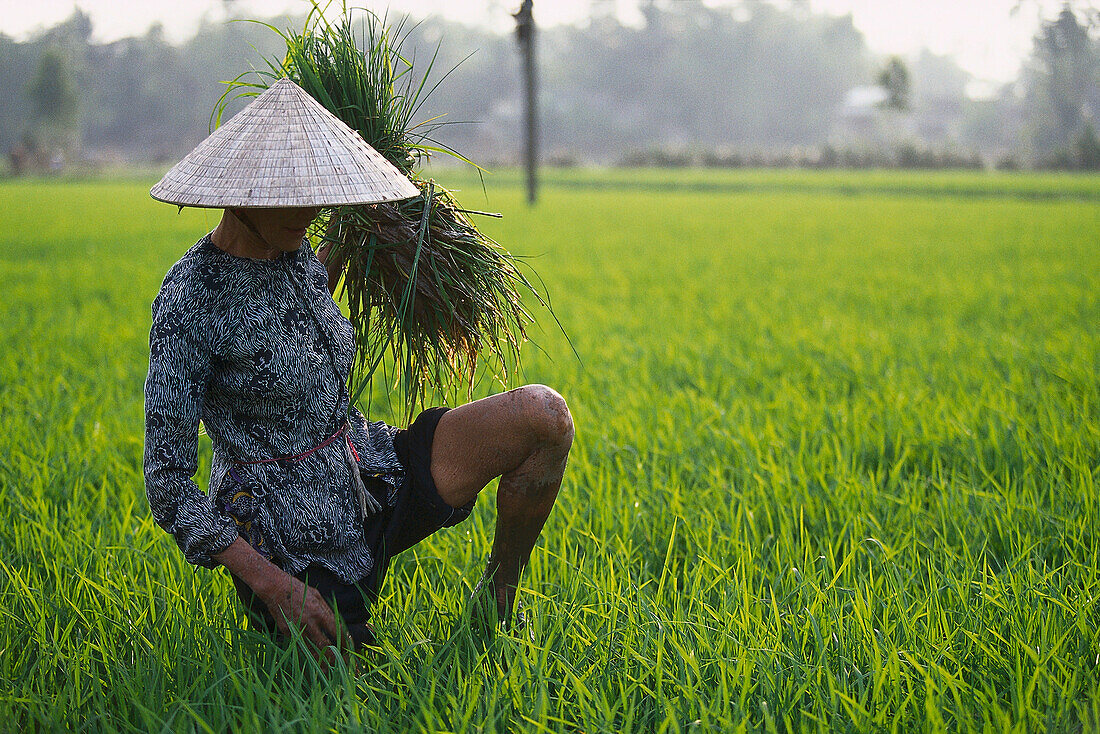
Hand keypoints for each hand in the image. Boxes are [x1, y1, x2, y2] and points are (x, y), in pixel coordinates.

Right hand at [214, 537, 354, 667]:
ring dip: (321, 662)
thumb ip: (326, 611)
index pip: (336, 631)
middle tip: (342, 665)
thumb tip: (336, 625)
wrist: (276, 589)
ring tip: (329, 672)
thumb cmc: (300, 590)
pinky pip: (299, 648)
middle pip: (325, 645)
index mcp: (320, 612)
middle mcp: (309, 622)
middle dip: (335, 657)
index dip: (344, 641)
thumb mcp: (318, 596)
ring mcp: (297, 629)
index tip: (349, 648)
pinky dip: (307, 657)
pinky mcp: (287, 633)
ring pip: (311, 651)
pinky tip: (312, 664)